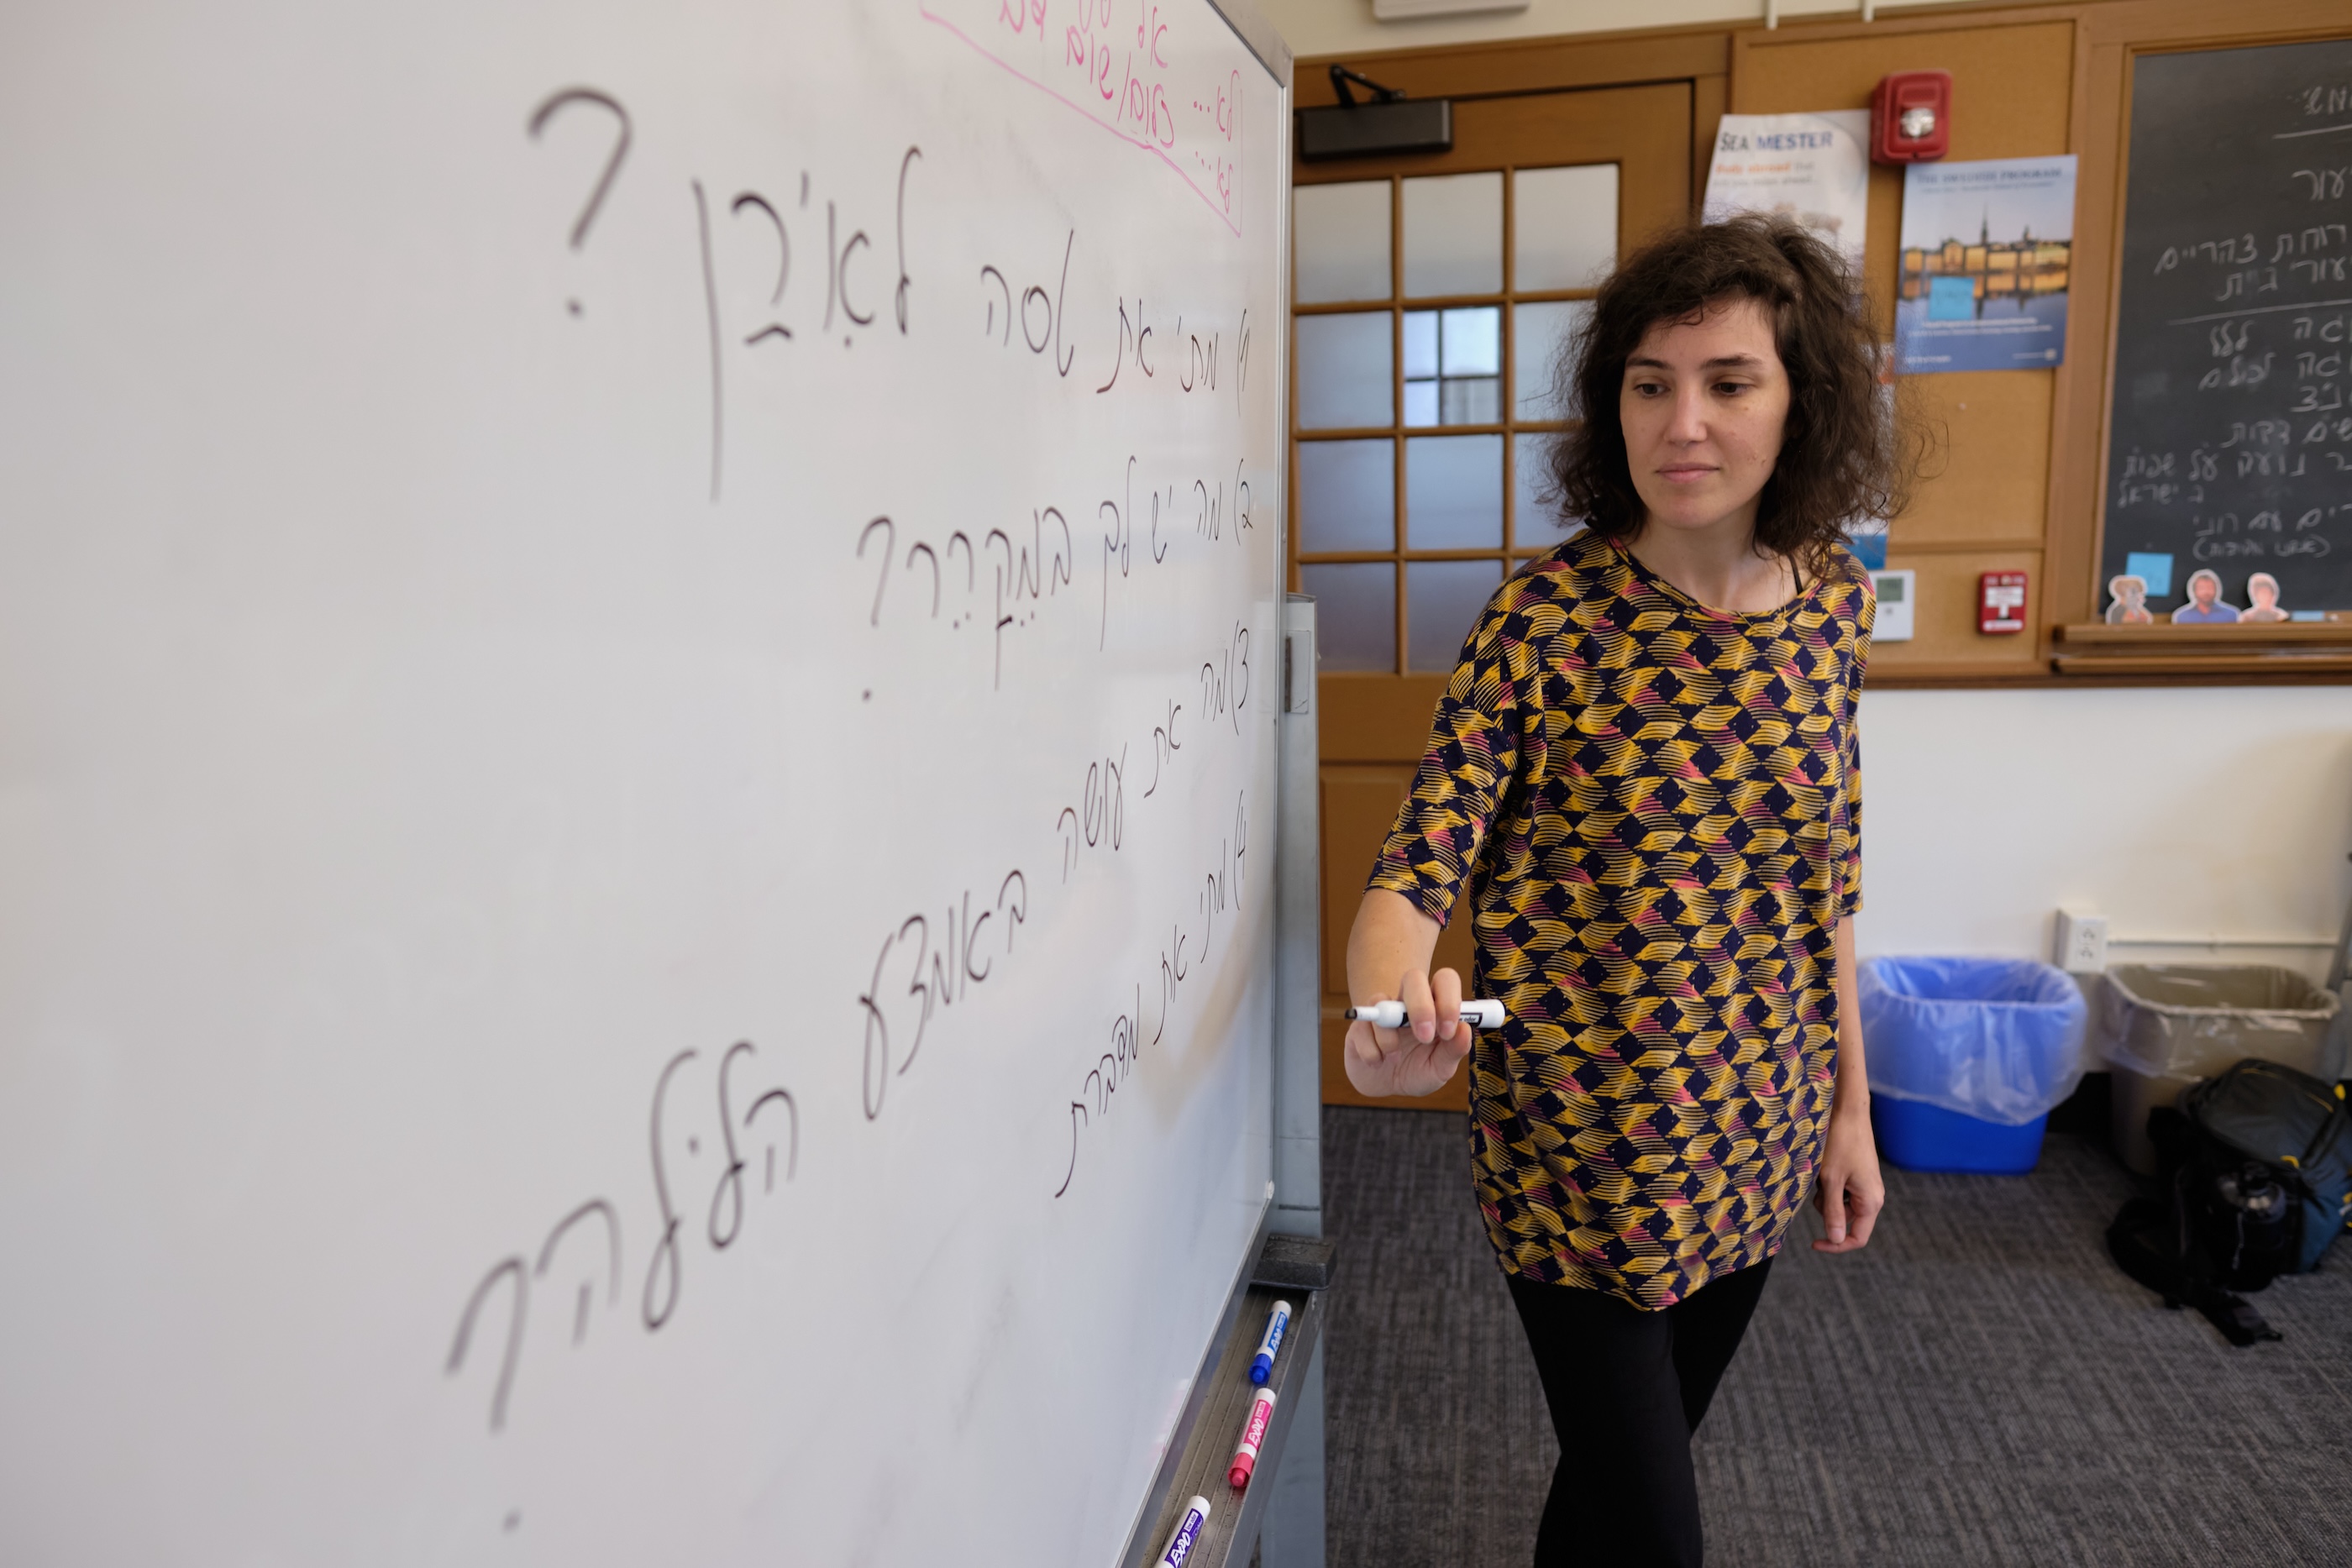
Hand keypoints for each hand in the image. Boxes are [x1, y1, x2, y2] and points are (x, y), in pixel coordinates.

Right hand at [1342, 964, 1472, 1098]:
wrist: (1385, 1085)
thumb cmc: (1417, 1070)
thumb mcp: (1440, 1068)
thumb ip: (1454, 1050)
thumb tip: (1465, 1029)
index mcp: (1435, 1007)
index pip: (1444, 981)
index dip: (1448, 999)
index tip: (1448, 1031)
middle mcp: (1408, 1003)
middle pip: (1413, 977)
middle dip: (1420, 1006)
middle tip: (1424, 1037)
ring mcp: (1382, 1011)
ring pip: (1381, 1000)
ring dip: (1389, 1037)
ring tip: (1395, 1058)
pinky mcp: (1360, 1025)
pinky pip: (1362, 1030)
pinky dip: (1372, 1053)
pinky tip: (1377, 1062)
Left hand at [1810, 1104, 1883, 1253]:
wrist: (1848, 1111)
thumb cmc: (1840, 1143)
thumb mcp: (1831, 1180)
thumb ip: (1834, 1212)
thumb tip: (1835, 1239)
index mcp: (1871, 1202)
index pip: (1857, 1238)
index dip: (1836, 1245)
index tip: (1813, 1243)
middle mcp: (1872, 1196)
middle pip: (1845, 1219)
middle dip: (1827, 1209)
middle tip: (1818, 1185)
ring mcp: (1866, 1185)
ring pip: (1839, 1204)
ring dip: (1825, 1194)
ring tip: (1822, 1170)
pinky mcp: (1858, 1175)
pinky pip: (1840, 1189)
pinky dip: (1828, 1183)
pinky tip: (1825, 1166)